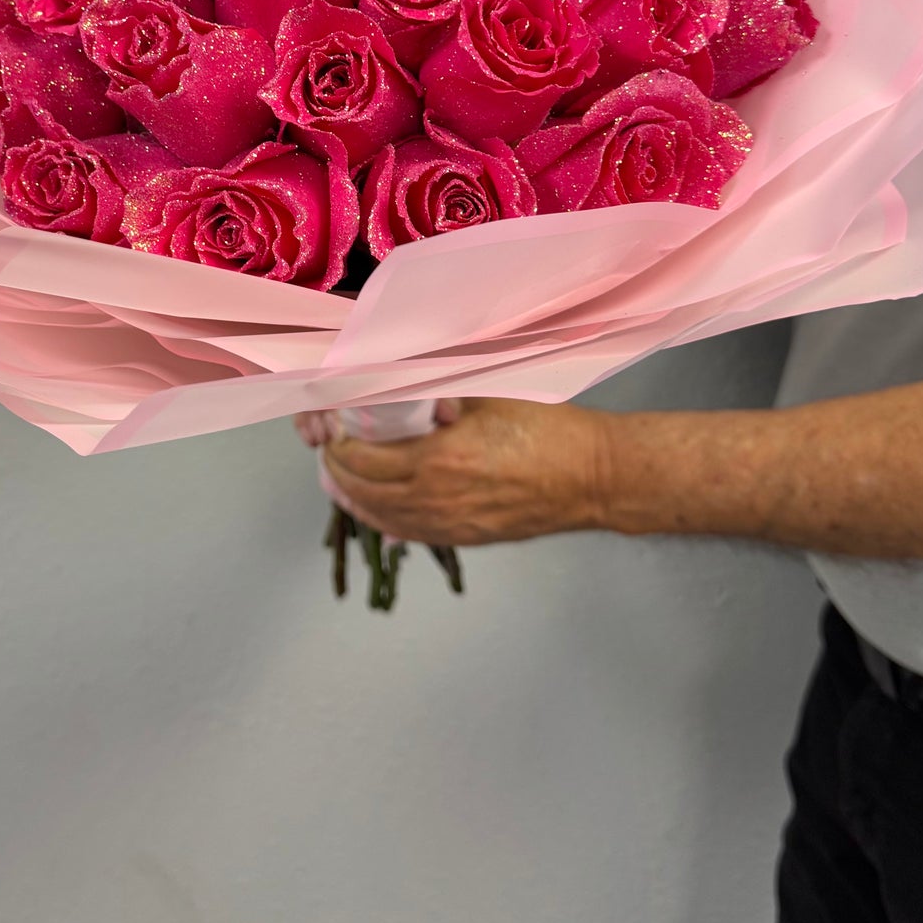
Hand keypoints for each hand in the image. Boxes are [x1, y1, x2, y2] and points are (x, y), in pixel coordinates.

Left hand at [311, 397, 612, 547]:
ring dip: (353, 497)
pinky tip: (372, 510)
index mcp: (438, 457)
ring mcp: (449, 523)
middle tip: (331, 447)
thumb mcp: (489, 395)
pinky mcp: (464, 537)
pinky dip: (381, 520)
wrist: (591, 477)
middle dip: (338, 468)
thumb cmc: (548, 430)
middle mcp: (436, 497)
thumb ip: (439, 392)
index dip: (340, 443)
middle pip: (364, 488)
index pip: (363, 457)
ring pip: (380, 516)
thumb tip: (398, 384)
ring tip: (337, 479)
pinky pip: (407, 533)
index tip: (335, 424)